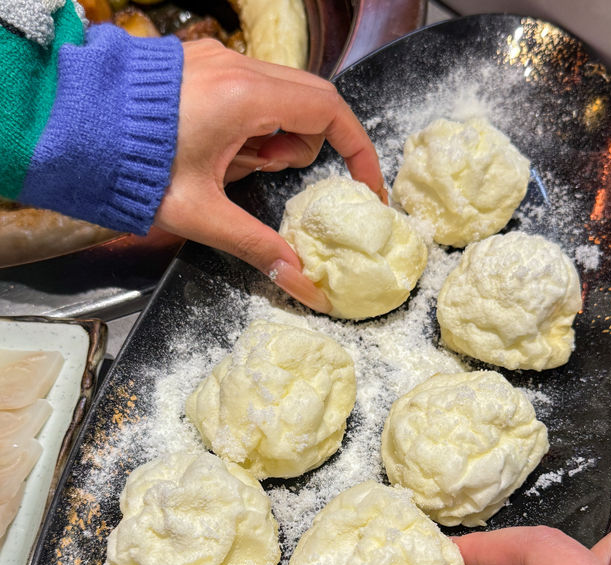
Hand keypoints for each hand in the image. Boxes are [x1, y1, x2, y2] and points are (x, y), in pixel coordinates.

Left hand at [155, 39, 385, 311]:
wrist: (72, 132)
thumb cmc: (133, 168)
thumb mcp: (202, 214)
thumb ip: (258, 246)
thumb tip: (301, 284)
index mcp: (244, 97)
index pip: (329, 110)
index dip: (356, 148)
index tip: (363, 184)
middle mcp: (237, 68)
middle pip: (309, 101)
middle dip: (302, 145)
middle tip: (267, 175)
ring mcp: (218, 60)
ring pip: (280, 96)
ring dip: (272, 135)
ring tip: (231, 165)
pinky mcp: (202, 64)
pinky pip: (250, 90)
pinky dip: (250, 122)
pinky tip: (215, 148)